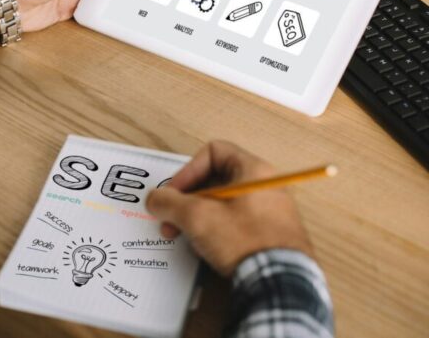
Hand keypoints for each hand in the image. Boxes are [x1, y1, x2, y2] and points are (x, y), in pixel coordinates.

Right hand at [145, 141, 313, 276]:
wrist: (280, 283)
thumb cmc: (244, 241)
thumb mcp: (196, 217)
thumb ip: (169, 202)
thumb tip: (154, 199)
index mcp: (254, 170)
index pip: (213, 152)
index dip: (188, 170)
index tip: (175, 193)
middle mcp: (266, 185)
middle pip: (215, 179)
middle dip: (187, 200)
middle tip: (171, 219)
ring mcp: (271, 211)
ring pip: (223, 203)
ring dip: (197, 217)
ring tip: (183, 237)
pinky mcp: (271, 234)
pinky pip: (236, 222)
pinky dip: (216, 230)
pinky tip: (206, 248)